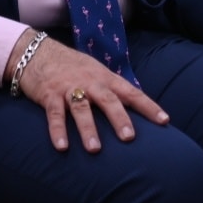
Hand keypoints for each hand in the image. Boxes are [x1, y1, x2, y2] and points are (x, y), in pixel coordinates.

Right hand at [13, 34, 168, 152]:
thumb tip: (136, 105)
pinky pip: (55, 114)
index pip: (131, 92)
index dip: (147, 106)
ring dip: (88, 129)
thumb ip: (113, 88)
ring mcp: (69, 88)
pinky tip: (62, 147)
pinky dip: (57, 131)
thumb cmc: (72, 67)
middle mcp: (90, 82)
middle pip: (108, 100)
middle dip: (119, 119)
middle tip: (129, 138)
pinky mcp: (49, 95)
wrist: (38, 52)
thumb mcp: (96, 72)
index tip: (164, 121)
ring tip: (95, 150)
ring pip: (81, 108)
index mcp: (105, 78)